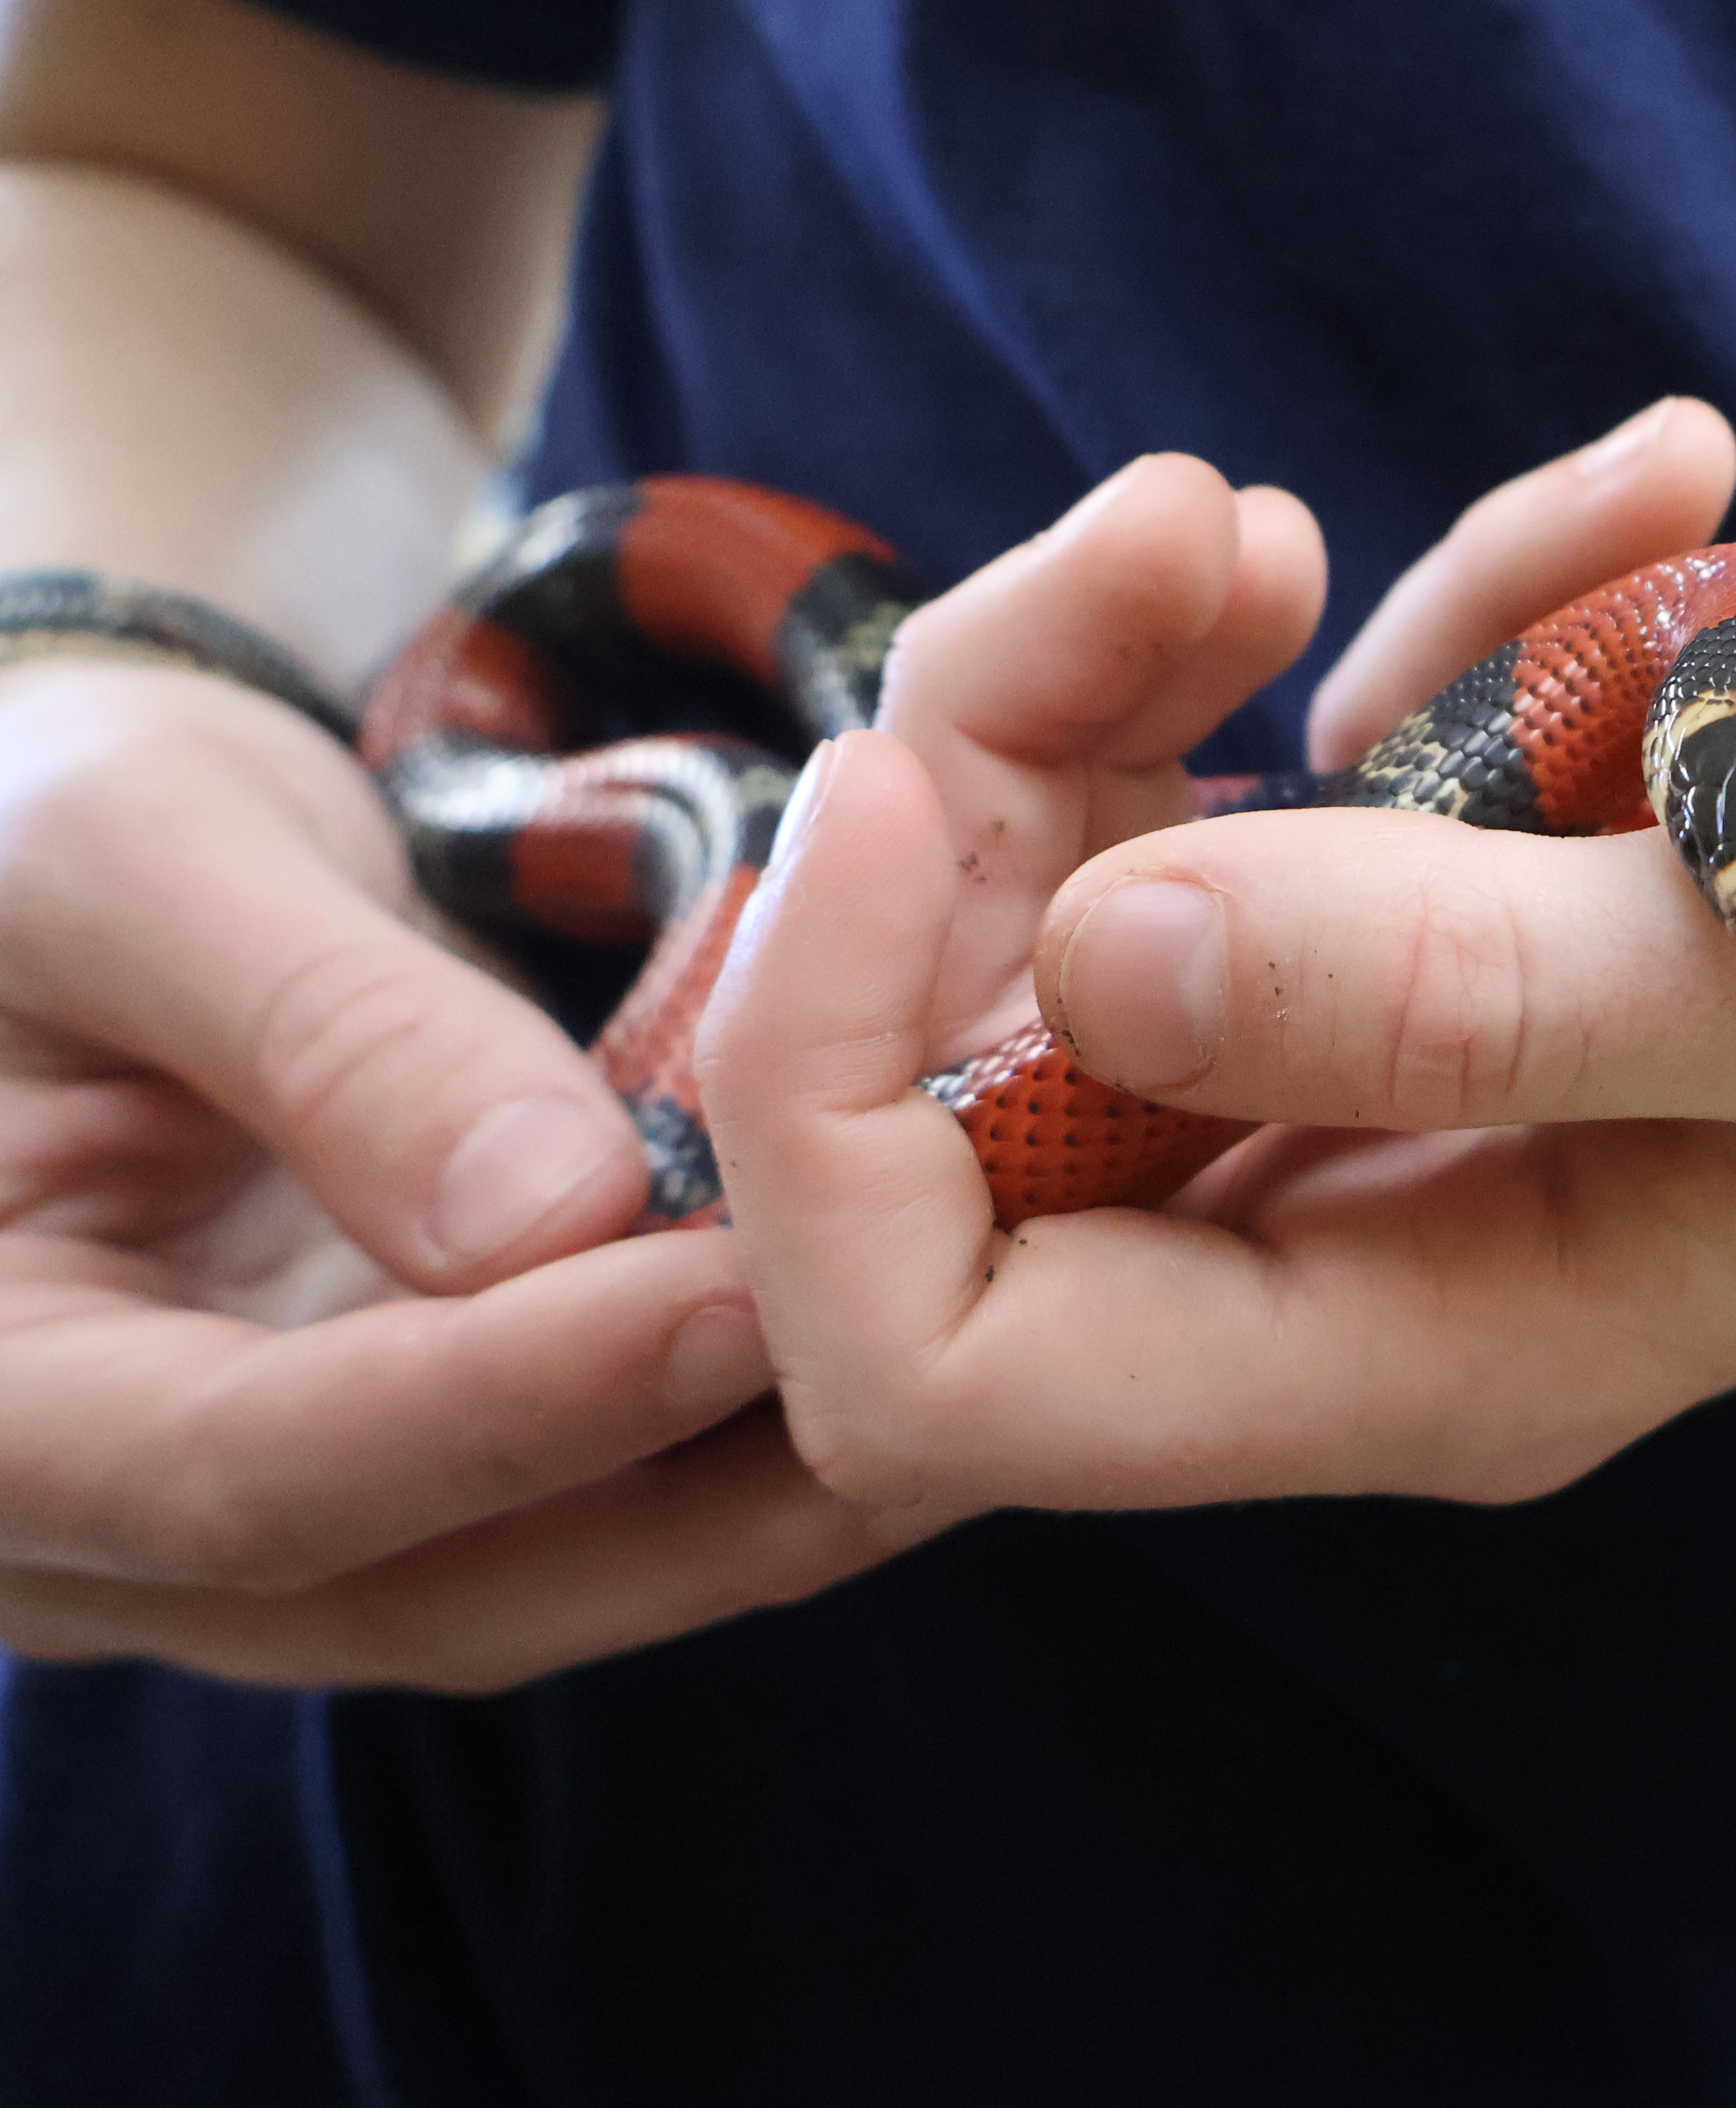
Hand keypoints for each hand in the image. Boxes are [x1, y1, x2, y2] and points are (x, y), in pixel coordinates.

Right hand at [0, 657, 915, 1690]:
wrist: (70, 872)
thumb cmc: (46, 822)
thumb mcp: (138, 855)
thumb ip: (320, 1031)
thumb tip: (546, 1215)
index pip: (247, 1469)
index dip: (502, 1404)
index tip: (734, 1303)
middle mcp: (101, 1525)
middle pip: (421, 1580)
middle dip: (684, 1501)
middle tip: (930, 1387)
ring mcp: (258, 1527)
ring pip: (533, 1580)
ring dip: (753, 1510)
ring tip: (975, 1399)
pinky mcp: (395, 1482)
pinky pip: (581, 1516)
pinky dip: (741, 1462)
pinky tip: (912, 1376)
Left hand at [701, 401, 1735, 1513]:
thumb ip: (1476, 997)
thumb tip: (1096, 962)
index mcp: (1446, 1349)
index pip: (946, 1361)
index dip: (828, 1106)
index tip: (903, 784)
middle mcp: (1369, 1250)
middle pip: (961, 1098)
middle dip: (986, 792)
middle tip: (1189, 534)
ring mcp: (1385, 1086)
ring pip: (1065, 904)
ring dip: (1134, 660)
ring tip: (1330, 504)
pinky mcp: (1423, 923)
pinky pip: (1268, 766)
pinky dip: (1388, 606)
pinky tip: (1629, 499)